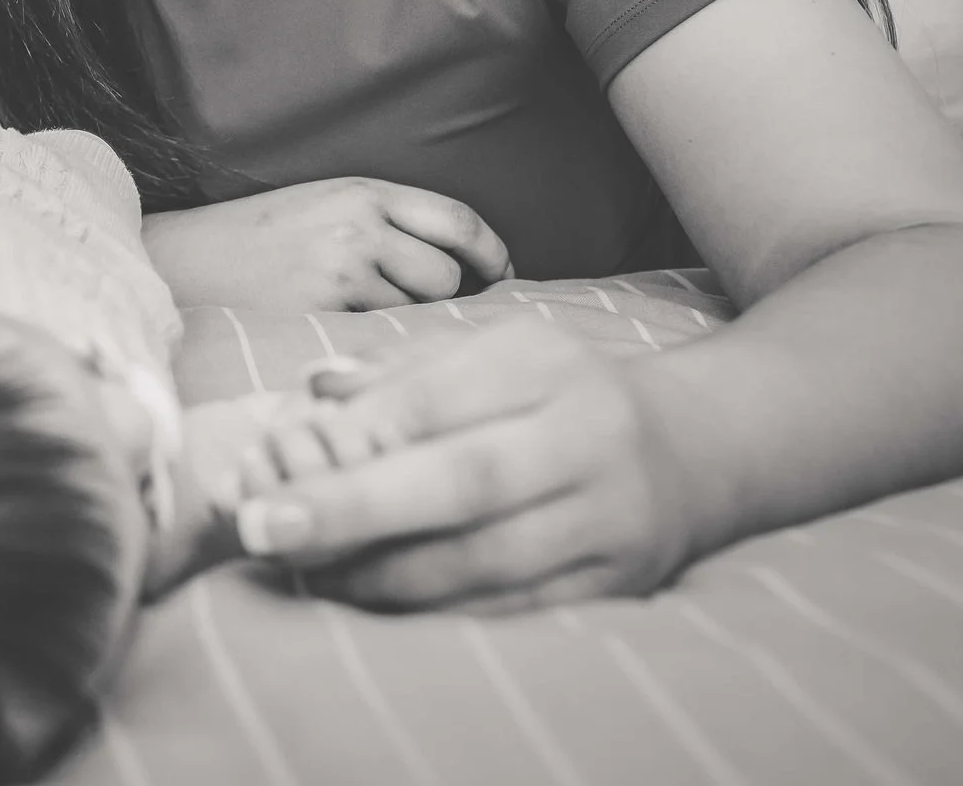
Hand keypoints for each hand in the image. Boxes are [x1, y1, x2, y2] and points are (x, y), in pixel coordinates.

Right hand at [143, 177, 509, 314]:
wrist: (183, 260)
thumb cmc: (256, 240)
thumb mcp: (323, 206)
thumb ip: (383, 223)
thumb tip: (456, 266)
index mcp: (363, 191)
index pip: (459, 220)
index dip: (493, 254)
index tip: (502, 277)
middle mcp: (358, 225)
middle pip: (446, 275)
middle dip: (444, 300)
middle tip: (423, 314)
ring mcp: (340, 270)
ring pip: (417, 310)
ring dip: (407, 323)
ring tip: (368, 320)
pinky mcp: (321, 311)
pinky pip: (380, 336)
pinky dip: (374, 341)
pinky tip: (344, 335)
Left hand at [235, 322, 695, 612]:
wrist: (697, 451)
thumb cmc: (561, 393)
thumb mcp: (495, 352)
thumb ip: (404, 370)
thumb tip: (315, 387)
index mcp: (548, 367)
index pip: (441, 397)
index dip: (358, 430)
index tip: (274, 454)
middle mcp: (588, 441)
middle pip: (464, 481)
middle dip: (355, 507)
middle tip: (264, 525)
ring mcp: (609, 521)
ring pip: (485, 559)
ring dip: (382, 574)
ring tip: (303, 569)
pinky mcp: (615, 586)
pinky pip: (513, 609)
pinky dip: (435, 611)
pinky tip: (370, 601)